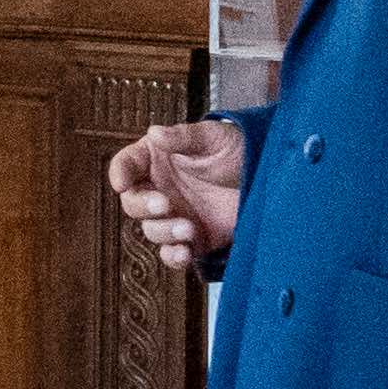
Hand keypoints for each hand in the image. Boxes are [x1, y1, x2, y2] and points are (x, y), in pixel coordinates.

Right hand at [109, 118, 247, 264]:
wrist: (267, 178)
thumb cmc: (236, 149)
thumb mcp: (211, 137)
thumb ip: (183, 137)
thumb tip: (154, 133)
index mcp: (157, 160)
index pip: (127, 165)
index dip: (120, 173)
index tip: (122, 182)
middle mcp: (160, 189)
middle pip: (133, 202)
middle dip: (145, 206)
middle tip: (165, 204)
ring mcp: (174, 215)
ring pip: (151, 230)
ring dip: (164, 231)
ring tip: (188, 227)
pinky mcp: (192, 239)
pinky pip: (172, 252)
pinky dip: (174, 256)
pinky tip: (185, 252)